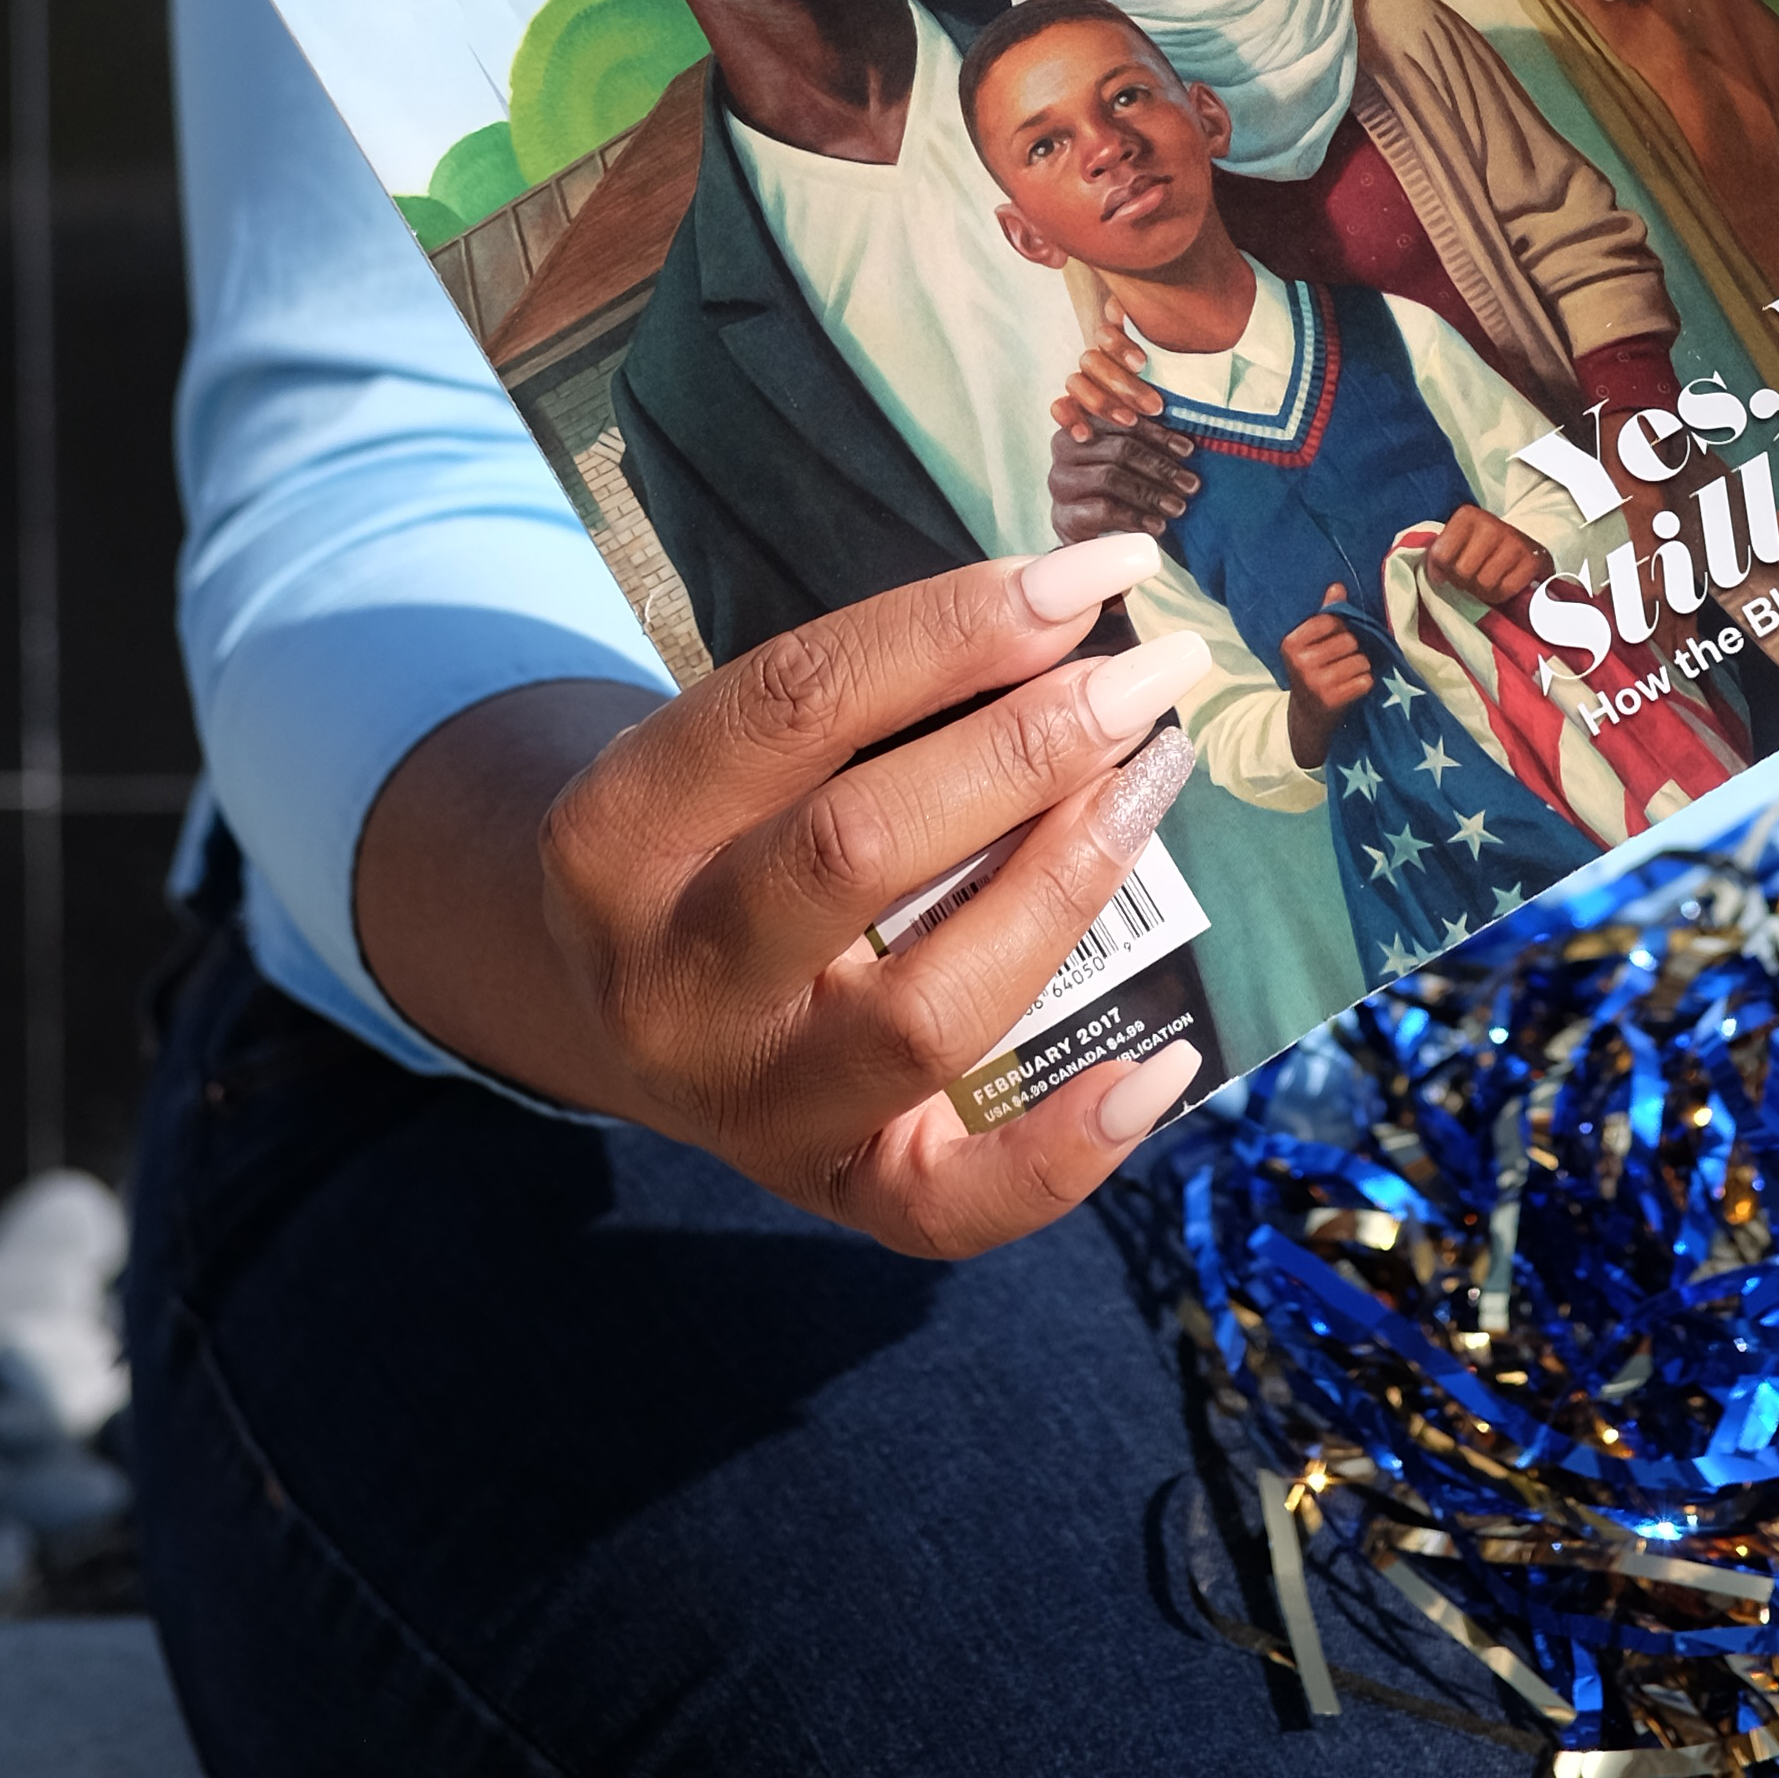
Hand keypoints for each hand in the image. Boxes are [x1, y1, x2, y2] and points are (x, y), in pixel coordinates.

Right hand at [355, 532, 1209, 1258]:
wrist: (619, 1006)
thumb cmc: (714, 835)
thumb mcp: (723, 753)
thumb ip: (860, 700)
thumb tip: (1068, 614)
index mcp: (615, 832)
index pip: (798, 701)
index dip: (956, 626)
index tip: (1093, 571)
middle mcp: (667, 979)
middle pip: (858, 850)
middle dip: (1029, 747)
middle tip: (1151, 673)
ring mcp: (747, 1106)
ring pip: (924, 1013)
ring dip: (1063, 887)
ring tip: (1151, 785)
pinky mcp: (830, 1195)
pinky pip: (955, 1207)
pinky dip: (1068, 1147)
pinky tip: (1163, 1064)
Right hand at [1047, 408, 1197, 543]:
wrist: (1091, 539)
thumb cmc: (1118, 488)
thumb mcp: (1132, 457)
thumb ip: (1148, 438)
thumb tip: (1189, 434)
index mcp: (1083, 419)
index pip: (1123, 420)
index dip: (1158, 434)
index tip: (1188, 449)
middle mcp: (1064, 446)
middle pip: (1119, 449)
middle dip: (1161, 466)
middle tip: (1190, 484)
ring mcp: (1060, 481)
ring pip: (1110, 478)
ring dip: (1151, 493)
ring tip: (1178, 506)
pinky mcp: (1063, 514)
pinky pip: (1103, 509)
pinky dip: (1136, 517)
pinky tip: (1157, 524)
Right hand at [1280, 582, 1378, 763]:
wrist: (1307, 718)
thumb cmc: (1313, 672)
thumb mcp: (1310, 644)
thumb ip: (1324, 615)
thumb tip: (1338, 587)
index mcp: (1291, 643)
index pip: (1330, 620)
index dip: (1339, 629)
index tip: (1331, 643)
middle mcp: (1300, 663)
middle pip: (1349, 640)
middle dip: (1352, 649)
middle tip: (1340, 662)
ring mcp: (1316, 683)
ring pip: (1360, 659)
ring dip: (1360, 667)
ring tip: (1346, 676)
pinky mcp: (1332, 700)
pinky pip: (1365, 680)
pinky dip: (1364, 683)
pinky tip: (1351, 689)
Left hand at [1426, 505, 1543, 613]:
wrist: (1524, 543)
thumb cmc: (1481, 548)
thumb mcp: (1458, 542)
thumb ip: (1439, 556)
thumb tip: (1435, 579)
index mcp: (1467, 516)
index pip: (1441, 555)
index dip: (1442, 570)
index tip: (1451, 568)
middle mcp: (1491, 524)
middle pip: (1463, 571)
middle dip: (1464, 581)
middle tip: (1472, 577)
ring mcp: (1514, 541)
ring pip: (1484, 584)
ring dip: (1483, 591)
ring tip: (1487, 580)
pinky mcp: (1532, 560)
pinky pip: (1505, 590)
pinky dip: (1502, 594)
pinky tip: (1503, 583)